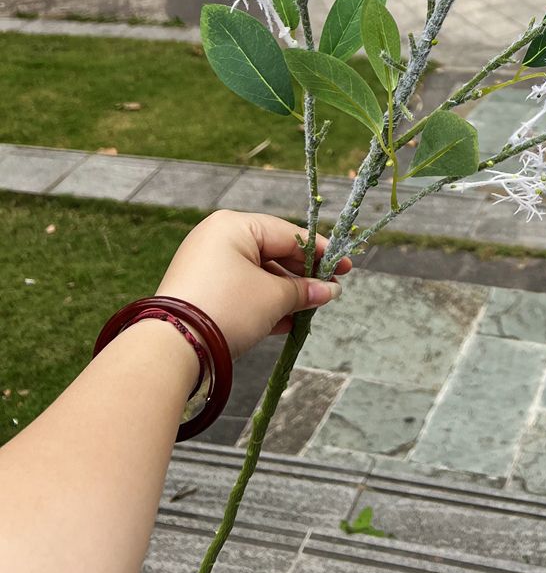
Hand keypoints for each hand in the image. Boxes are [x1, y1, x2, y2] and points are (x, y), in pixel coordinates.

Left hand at [156, 211, 351, 357]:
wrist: (173, 347)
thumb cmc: (228, 308)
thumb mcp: (273, 297)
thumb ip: (304, 290)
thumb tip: (329, 291)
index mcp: (234, 225)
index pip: (288, 233)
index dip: (321, 253)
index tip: (346, 268)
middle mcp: (217, 238)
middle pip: (273, 253)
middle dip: (302, 276)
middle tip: (329, 291)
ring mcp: (205, 265)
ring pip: (257, 275)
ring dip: (284, 294)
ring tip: (308, 311)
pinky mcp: (199, 290)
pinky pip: (240, 290)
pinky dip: (262, 303)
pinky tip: (284, 323)